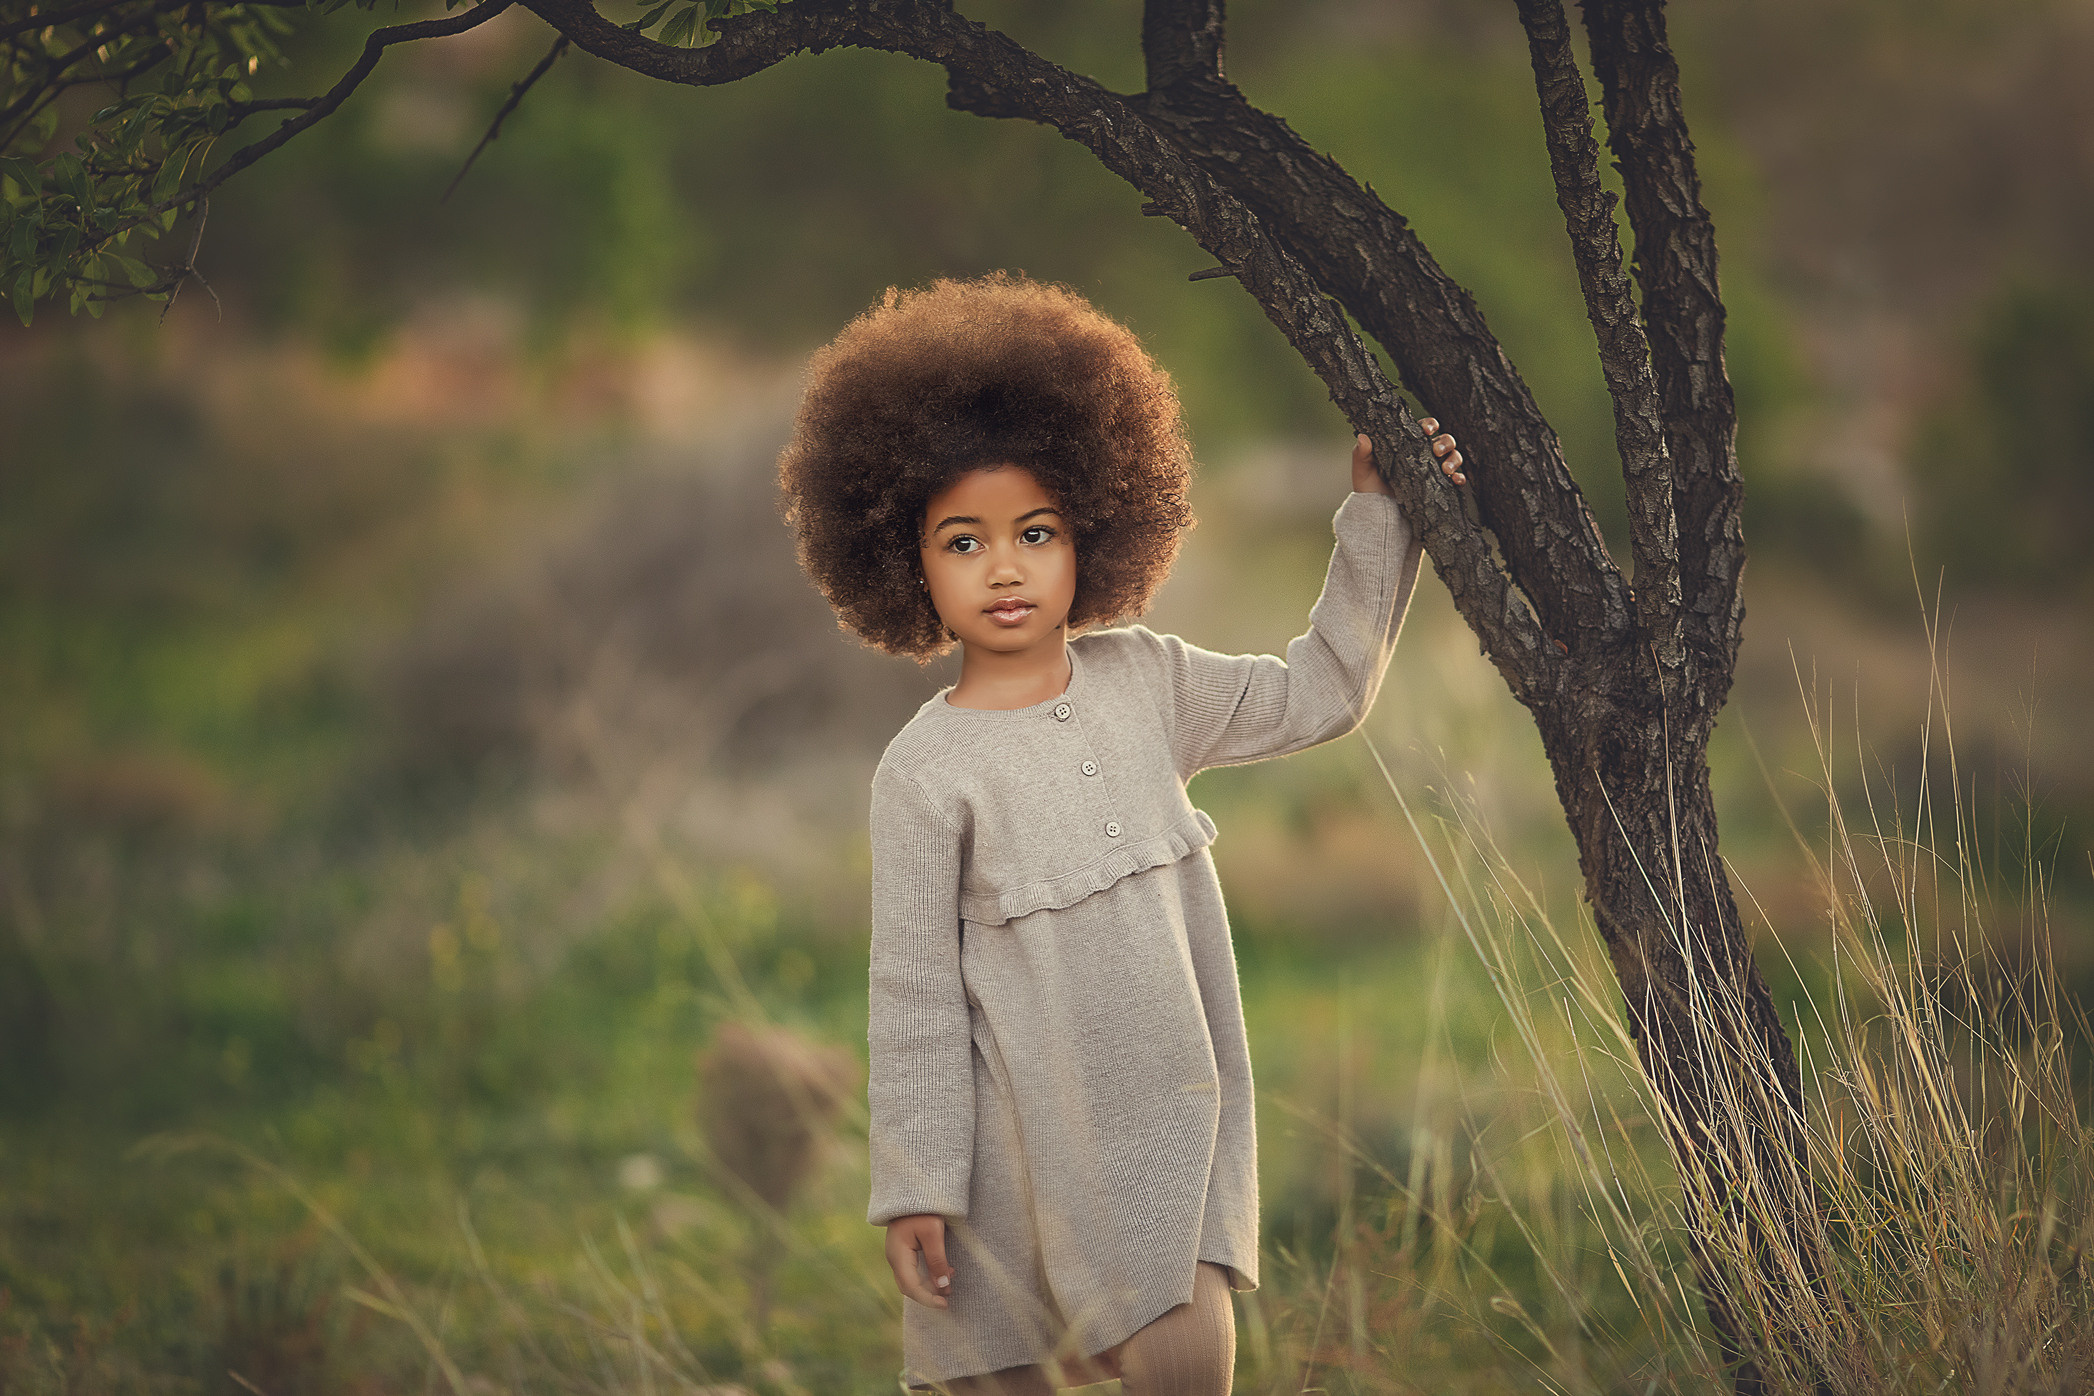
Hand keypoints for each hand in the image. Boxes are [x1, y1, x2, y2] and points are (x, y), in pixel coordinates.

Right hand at [885, 1213, 954, 1308]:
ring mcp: (897, 1253)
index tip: (944, 1304)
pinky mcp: (904, 1249)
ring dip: (930, 1284)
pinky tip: (945, 1269)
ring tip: (951, 1281)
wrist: (913, 1187)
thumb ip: (937, 1260)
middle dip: (929, 1294)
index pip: (911, 1287)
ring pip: (911, 1279)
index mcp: (898, 1255)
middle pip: (909, 1286)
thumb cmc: (923, 1209)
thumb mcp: (933, 1233)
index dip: (927, 1299)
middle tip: (948, 1297)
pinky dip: (928, 1274)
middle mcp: (894, 1257)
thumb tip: (943, 1286)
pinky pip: (914, 1269)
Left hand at [1351, 419, 1465, 494]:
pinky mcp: (1441, 488)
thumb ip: (1362, 454)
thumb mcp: (1363, 471)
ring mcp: (1434, 471)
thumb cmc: (1369, 490)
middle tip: (1436, 451)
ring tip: (1446, 469)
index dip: (1430, 425)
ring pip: (1454, 456)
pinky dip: (1460, 478)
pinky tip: (1456, 481)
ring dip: (1455, 459)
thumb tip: (1363, 437)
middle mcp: (1424, 455)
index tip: (1427, 430)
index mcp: (1408, 445)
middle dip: (1446, 442)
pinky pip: (1457, 479)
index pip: (1424, 428)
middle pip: (1444, 440)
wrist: (1378, 517)